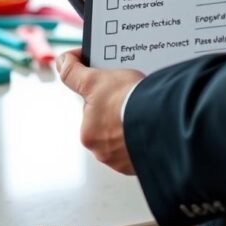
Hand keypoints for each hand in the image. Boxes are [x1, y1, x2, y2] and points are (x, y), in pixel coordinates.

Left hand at [57, 48, 144, 174]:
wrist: (164, 119)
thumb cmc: (128, 101)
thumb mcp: (95, 79)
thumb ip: (73, 72)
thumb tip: (61, 62)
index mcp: (88, 134)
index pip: (93, 111)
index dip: (104, 96)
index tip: (117, 91)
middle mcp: (103, 152)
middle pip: (110, 124)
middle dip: (119, 112)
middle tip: (132, 97)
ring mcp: (125, 160)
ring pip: (127, 136)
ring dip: (133, 125)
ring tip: (145, 109)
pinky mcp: (144, 163)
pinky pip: (143, 147)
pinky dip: (146, 137)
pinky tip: (152, 124)